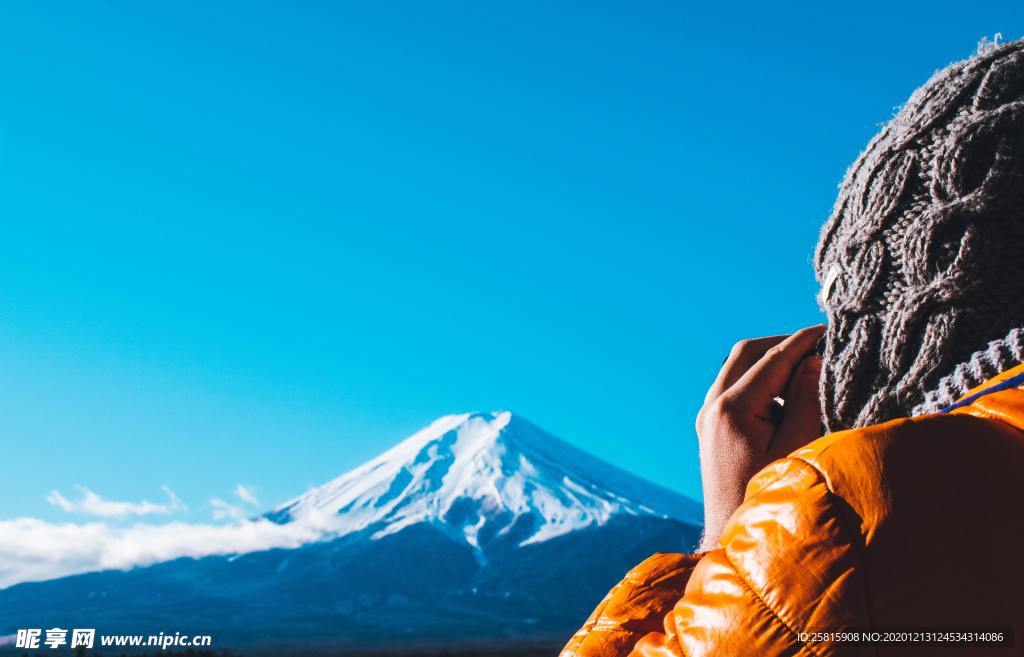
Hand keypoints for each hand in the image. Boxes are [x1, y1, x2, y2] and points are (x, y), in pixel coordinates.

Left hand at [695, 325, 824, 549]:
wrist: (732, 537)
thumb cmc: (769, 497)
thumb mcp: (796, 447)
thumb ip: (805, 401)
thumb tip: (812, 362)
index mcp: (733, 408)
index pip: (772, 358)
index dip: (801, 341)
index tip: (828, 330)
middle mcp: (712, 407)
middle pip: (746, 353)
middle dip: (782, 344)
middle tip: (816, 346)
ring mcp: (708, 418)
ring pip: (737, 369)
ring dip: (769, 363)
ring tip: (806, 372)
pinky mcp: (710, 430)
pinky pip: (733, 390)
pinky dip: (759, 383)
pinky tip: (786, 399)